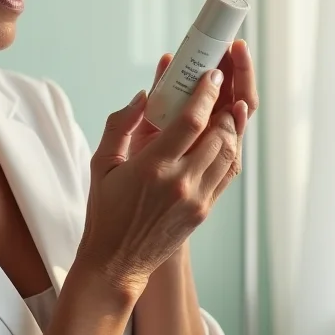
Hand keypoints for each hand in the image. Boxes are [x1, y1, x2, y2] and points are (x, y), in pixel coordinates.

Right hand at [75, 41, 258, 295]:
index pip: (191, 121)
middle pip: (219, 133)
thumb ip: (120, 124)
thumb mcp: (101, 163)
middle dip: (226, 101)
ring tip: (229, 101)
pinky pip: (227, 172)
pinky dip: (232, 148)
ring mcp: (197, 199)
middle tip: (224, 80)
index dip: (205, 92)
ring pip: (229, 152)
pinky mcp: (204, 210)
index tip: (211, 72)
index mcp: (152, 167)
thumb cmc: (104, 210)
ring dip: (233, 124)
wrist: (116, 262)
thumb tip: (144, 95)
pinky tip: (228, 132)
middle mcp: (181, 183)